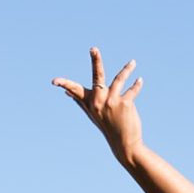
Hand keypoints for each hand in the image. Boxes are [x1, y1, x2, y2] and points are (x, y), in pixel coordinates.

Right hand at [52, 47, 144, 162]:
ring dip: (127, 69)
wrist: (124, 143)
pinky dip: (136, 85)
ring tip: (133, 62)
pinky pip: (131, 90)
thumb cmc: (107, 127)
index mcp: (90, 102)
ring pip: (119, 79)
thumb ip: (80, 101)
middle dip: (95, 61)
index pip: (74, 89)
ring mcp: (112, 102)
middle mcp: (99, 101)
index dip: (64, 84)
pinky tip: (139, 80)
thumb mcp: (92, 114)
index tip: (54, 81)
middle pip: (97, 76)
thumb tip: (67, 92)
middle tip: (93, 48)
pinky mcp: (124, 104)